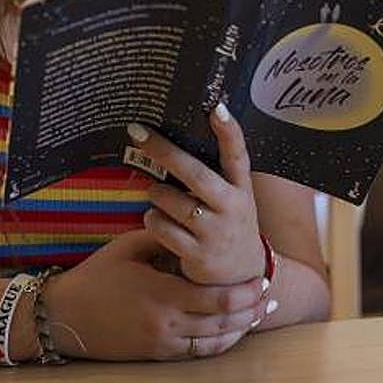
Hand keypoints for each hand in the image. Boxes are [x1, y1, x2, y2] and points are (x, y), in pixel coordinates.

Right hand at [44, 229, 266, 360]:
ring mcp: (162, 342)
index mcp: (162, 294)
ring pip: (213, 342)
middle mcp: (166, 323)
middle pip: (222, 322)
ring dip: (239, 330)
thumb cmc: (96, 277)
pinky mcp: (156, 354)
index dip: (244, 293)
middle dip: (250, 311)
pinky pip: (196, 353)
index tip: (260, 281)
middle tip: (269, 299)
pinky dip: (218, 344)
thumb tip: (192, 223)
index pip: (216, 298)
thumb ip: (164, 236)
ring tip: (258, 315)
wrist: (64, 315)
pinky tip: (231, 333)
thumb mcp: (129, 248)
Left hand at [131, 102, 265, 285]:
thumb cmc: (229, 224)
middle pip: (195, 173)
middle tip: (138, 133)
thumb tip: (176, 139)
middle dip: (164, 150)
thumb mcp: (233, 198)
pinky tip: (157, 219)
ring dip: (156, 194)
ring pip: (171, 200)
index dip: (229, 131)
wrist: (244, 275)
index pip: (237, 154)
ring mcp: (215, 231)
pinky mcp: (198, 254)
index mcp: (241, 188)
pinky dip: (153, 220)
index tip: (217, 108)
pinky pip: (162, 227)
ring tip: (158, 195)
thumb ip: (214, 174)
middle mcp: (232, 207)